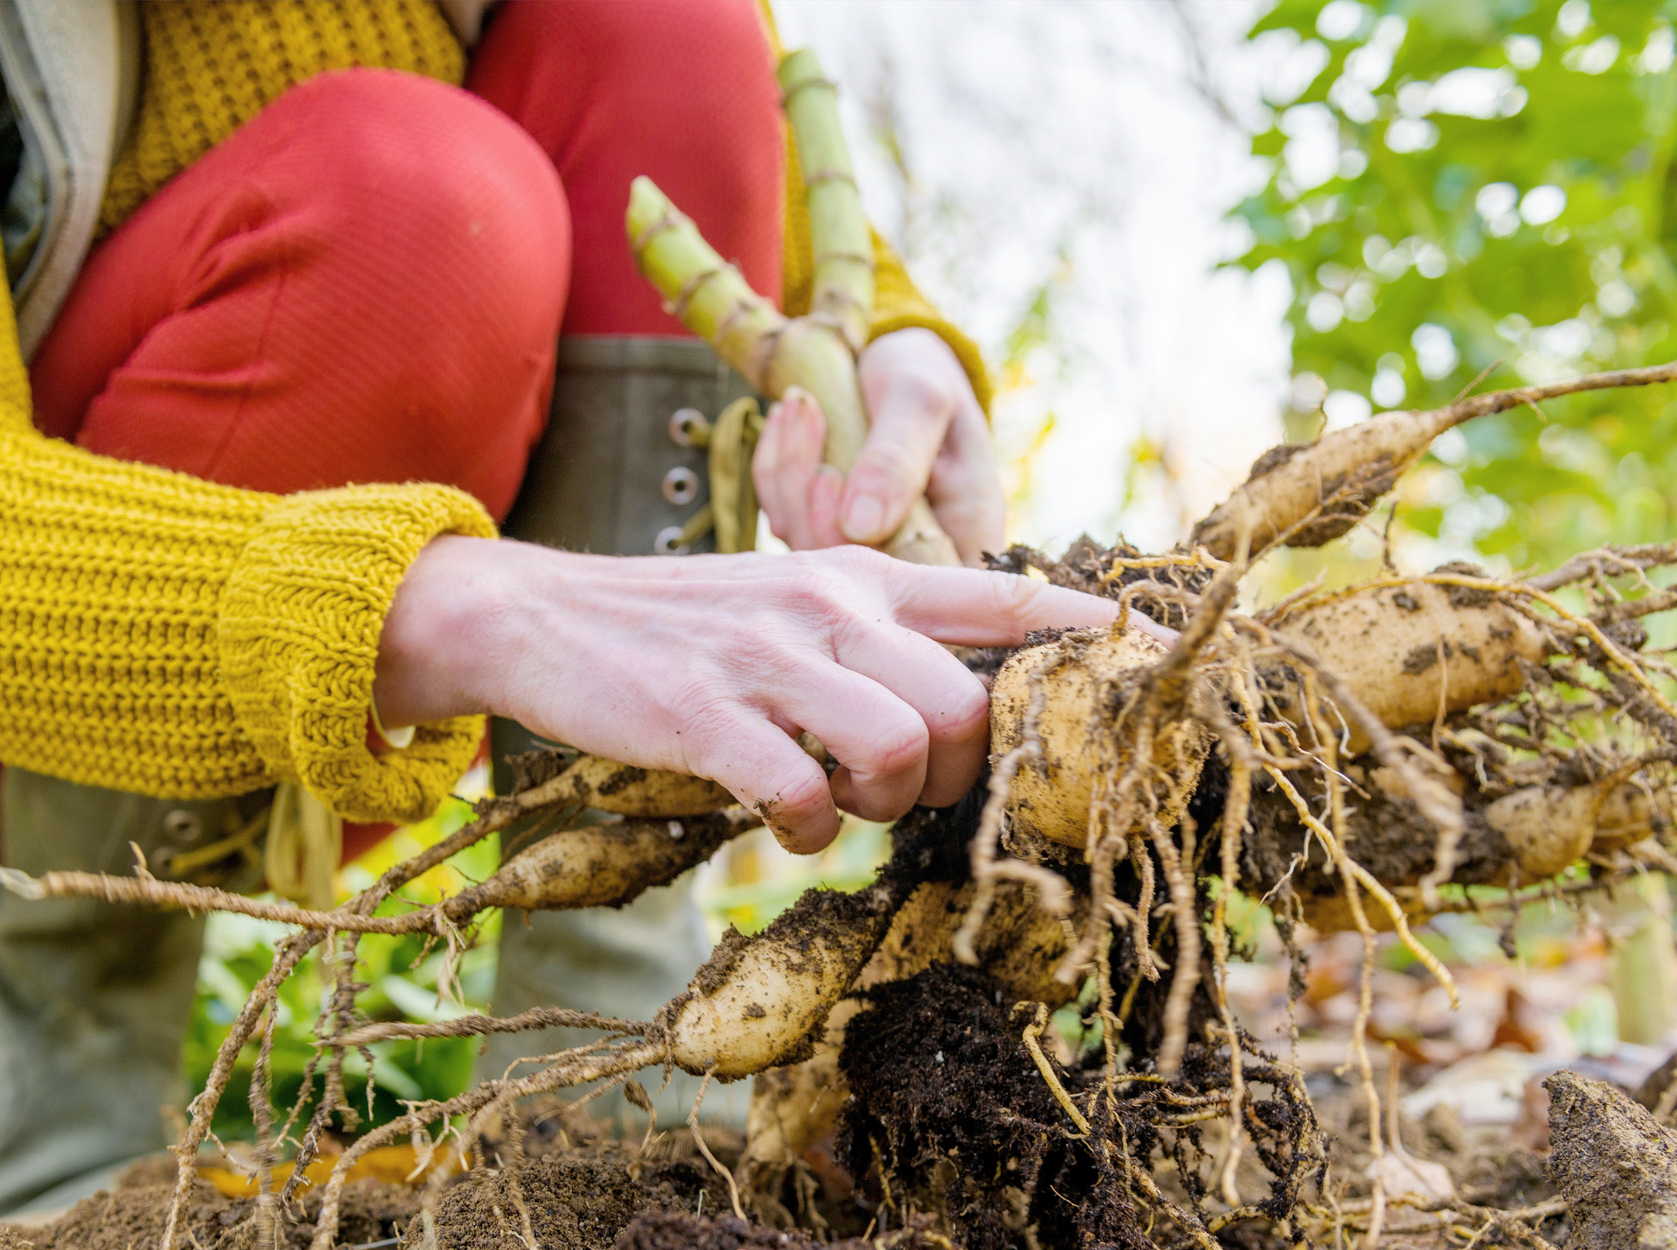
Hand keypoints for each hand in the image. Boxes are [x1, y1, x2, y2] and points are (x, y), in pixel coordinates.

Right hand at [374, 538, 1152, 851]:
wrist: (541, 615)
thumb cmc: (679, 625)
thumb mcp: (785, 595)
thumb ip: (871, 629)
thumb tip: (958, 697)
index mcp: (855, 577)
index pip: (994, 598)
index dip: (1076, 630)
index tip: (1136, 652)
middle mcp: (826, 607)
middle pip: (966, 704)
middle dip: (958, 774)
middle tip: (906, 790)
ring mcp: (766, 658)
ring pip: (902, 748)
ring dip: (885, 805)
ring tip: (841, 804)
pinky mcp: (706, 715)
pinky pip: (803, 795)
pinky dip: (807, 830)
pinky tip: (782, 822)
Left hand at [753, 328, 1005, 563]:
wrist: (896, 362)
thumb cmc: (924, 377)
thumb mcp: (921, 400)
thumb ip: (898, 460)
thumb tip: (860, 526)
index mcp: (965, 539)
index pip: (917, 591)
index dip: (860, 552)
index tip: (829, 476)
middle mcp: (916, 560)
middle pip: (848, 578)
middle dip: (808, 495)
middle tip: (806, 414)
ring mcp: (867, 553)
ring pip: (809, 549)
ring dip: (788, 472)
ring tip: (797, 405)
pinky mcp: (826, 536)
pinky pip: (785, 521)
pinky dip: (775, 470)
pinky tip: (783, 421)